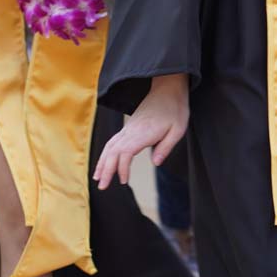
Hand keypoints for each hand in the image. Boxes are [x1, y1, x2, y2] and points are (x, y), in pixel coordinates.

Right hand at [94, 73, 188, 189]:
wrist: (168, 89)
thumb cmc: (175, 109)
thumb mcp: (178, 129)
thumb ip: (166, 147)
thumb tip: (155, 163)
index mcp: (143, 132)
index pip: (125, 152)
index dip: (121, 167)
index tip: (123, 181)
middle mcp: (131, 130)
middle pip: (113, 150)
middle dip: (106, 169)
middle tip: (102, 187)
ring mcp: (128, 128)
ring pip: (110, 145)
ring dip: (102, 162)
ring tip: (97, 178)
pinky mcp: (129, 127)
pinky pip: (113, 141)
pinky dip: (106, 153)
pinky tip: (105, 162)